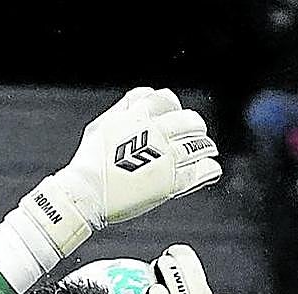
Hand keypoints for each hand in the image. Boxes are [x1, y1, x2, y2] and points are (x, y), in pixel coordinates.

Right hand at [11, 87, 221, 257]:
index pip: (166, 100)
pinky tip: (210, 169)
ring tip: (206, 150)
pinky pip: (200, 172)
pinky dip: (209, 169)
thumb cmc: (89, 164)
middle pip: (188, 121)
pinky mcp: (171, 182)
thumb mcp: (102, 125)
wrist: (87, 193)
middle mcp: (156, 133)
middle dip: (195, 125)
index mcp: (138, 116)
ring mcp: (166, 157)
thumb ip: (124, 108)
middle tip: (196, 132)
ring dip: (205, 146)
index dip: (173, 106)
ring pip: (198, 145)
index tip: (174, 113)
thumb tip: (142, 96)